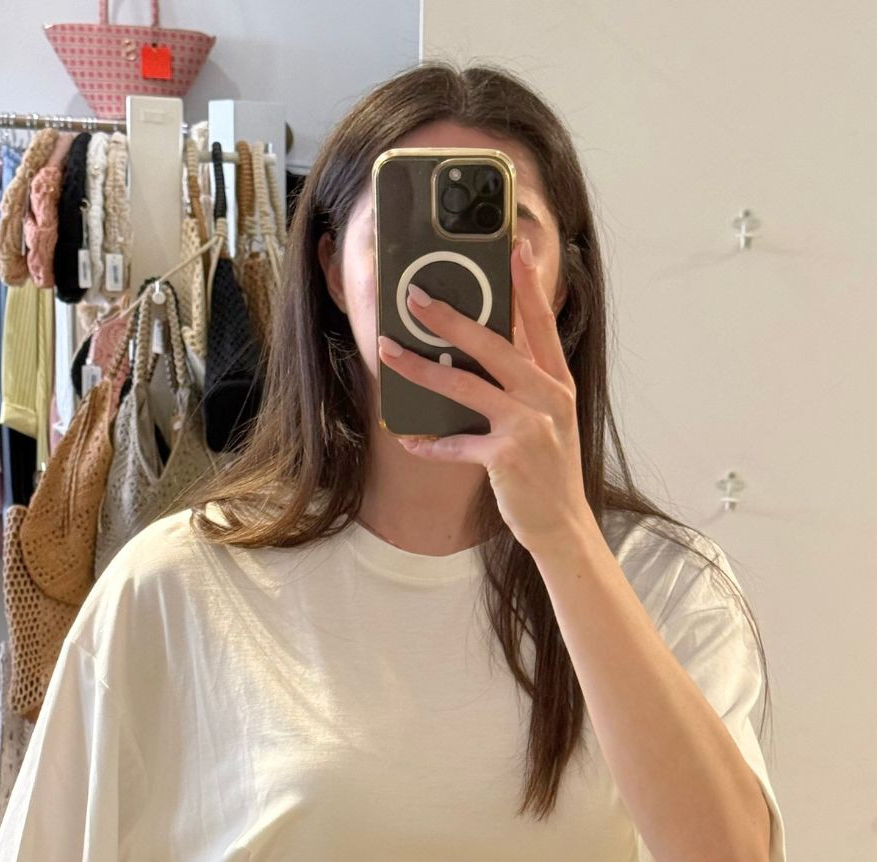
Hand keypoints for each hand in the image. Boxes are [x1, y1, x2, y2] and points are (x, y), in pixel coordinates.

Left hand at [376, 238, 589, 556]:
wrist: (562, 524)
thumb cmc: (549, 470)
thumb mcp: (548, 419)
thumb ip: (524, 385)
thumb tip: (482, 352)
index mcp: (556, 383)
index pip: (540, 324)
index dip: (527, 285)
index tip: (513, 248)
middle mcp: (546, 397)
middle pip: (493, 345)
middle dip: (450, 317)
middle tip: (416, 296)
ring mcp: (528, 425)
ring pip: (465, 386)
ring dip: (421, 368)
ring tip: (389, 352)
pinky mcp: (507, 456)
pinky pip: (456, 443)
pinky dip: (430, 443)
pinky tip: (409, 439)